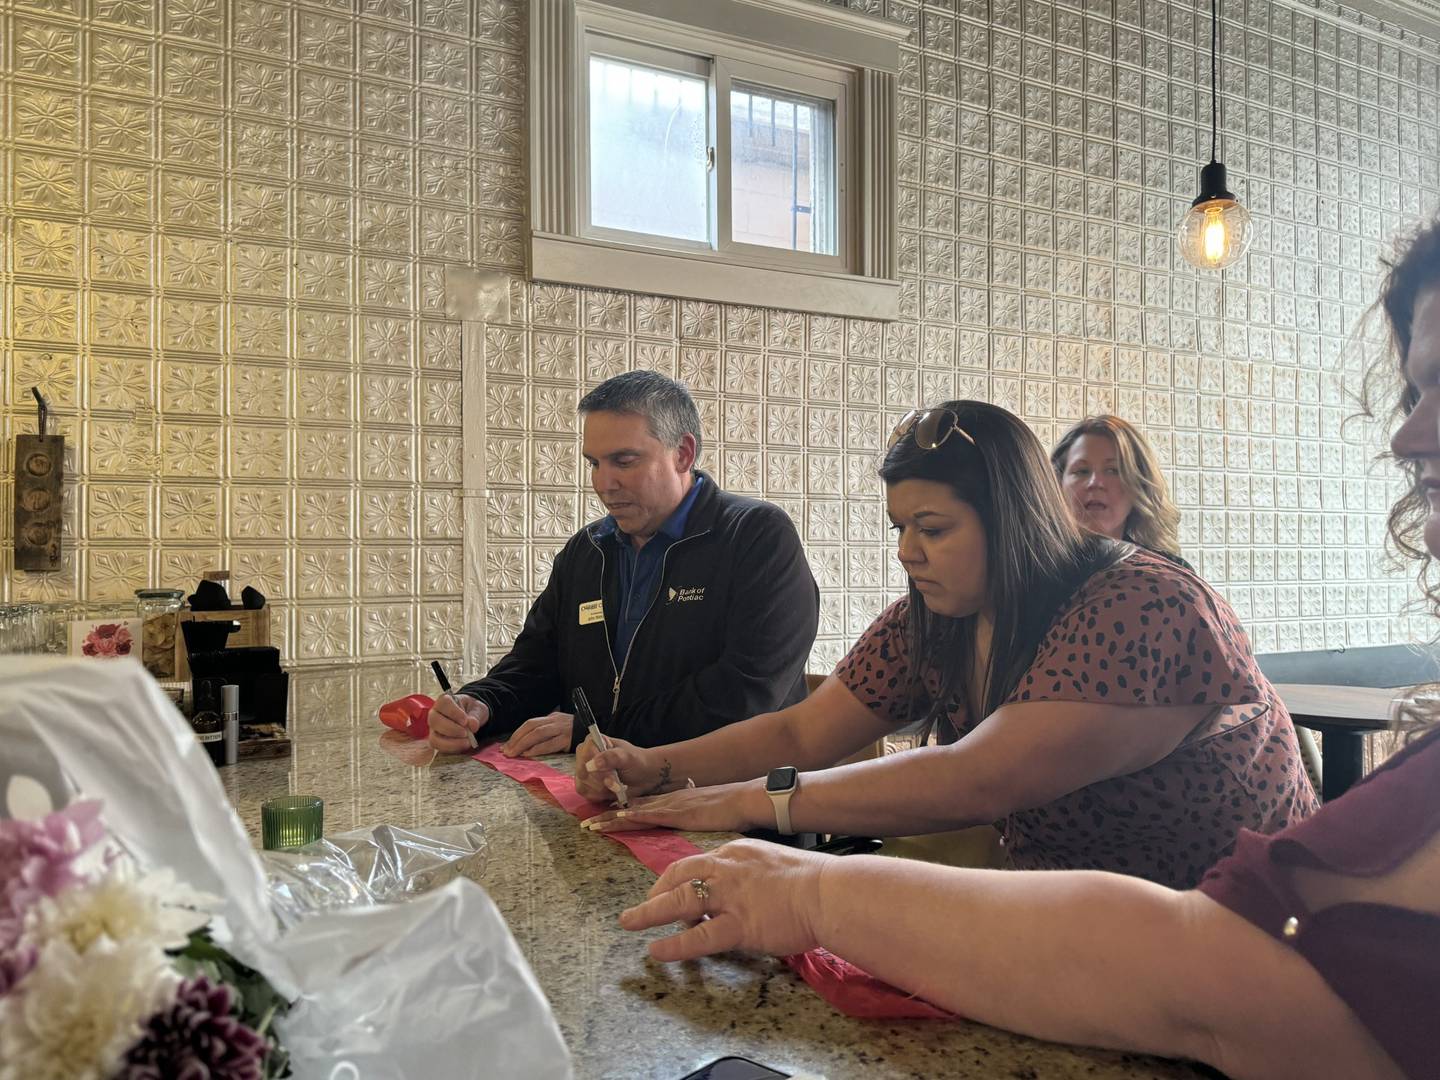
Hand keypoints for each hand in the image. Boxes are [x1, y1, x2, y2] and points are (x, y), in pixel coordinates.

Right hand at [427, 693, 487, 752]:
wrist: (471, 719)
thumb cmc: (472, 711)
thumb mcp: (478, 709)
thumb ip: (476, 715)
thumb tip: (472, 725)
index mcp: (444, 701)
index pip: (443, 703)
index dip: (453, 712)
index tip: (465, 720)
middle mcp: (434, 714)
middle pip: (435, 720)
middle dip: (451, 729)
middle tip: (466, 733)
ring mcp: (433, 728)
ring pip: (434, 737)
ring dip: (451, 742)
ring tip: (467, 742)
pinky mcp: (436, 741)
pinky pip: (438, 747)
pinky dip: (451, 748)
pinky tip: (463, 745)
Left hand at [503, 711, 573, 757]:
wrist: (595, 734)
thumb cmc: (575, 734)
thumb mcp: (560, 727)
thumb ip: (546, 731)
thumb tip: (525, 744)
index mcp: (552, 718)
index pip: (530, 723)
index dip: (516, 734)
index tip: (506, 745)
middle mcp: (555, 721)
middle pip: (531, 727)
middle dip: (516, 739)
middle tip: (506, 751)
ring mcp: (562, 730)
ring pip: (538, 734)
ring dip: (523, 744)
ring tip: (514, 753)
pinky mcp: (568, 740)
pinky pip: (550, 744)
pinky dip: (537, 749)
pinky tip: (529, 754)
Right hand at [575, 736, 662, 802]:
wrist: (642, 776)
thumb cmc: (636, 762)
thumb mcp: (628, 757)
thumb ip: (612, 757)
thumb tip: (594, 763)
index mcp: (593, 742)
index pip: (585, 752)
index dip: (596, 764)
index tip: (612, 771)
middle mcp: (585, 755)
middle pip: (583, 771)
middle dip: (602, 780)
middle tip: (617, 783)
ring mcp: (584, 771)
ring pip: (583, 784)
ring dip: (603, 789)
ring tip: (617, 786)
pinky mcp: (586, 786)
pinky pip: (586, 793)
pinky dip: (600, 796)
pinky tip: (611, 791)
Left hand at [580, 780, 765, 833]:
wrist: (744, 799)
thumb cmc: (731, 809)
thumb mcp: (707, 814)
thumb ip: (696, 818)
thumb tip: (692, 823)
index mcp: (674, 802)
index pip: (642, 808)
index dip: (622, 813)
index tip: (604, 818)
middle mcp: (668, 801)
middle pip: (632, 809)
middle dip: (609, 817)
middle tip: (587, 825)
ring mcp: (671, 805)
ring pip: (635, 812)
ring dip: (612, 819)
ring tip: (591, 826)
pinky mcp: (679, 813)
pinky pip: (651, 815)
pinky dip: (633, 816)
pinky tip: (618, 818)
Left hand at [619, 839, 830, 960]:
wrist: (829, 891)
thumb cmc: (813, 880)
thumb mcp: (774, 863)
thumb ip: (751, 875)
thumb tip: (741, 892)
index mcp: (736, 852)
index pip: (696, 862)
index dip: (675, 877)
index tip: (666, 890)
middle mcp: (727, 869)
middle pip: (679, 875)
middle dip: (654, 891)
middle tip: (639, 908)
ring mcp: (730, 897)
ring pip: (679, 901)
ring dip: (649, 913)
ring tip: (629, 923)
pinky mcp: (739, 925)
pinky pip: (698, 936)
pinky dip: (674, 945)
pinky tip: (657, 950)